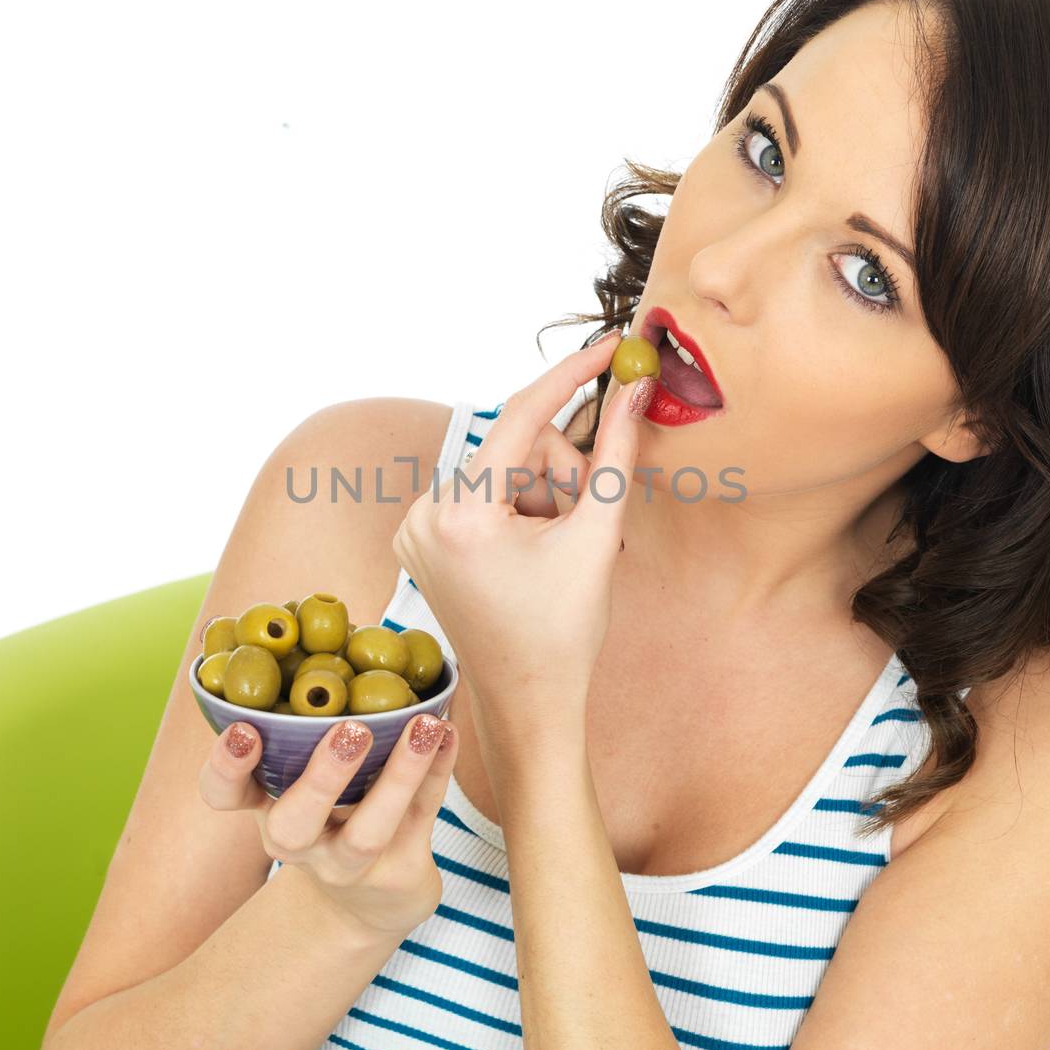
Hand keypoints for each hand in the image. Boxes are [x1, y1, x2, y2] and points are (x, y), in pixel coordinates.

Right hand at [198, 713, 458, 938]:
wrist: (371, 900)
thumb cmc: (331, 808)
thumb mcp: (305, 772)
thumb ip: (306, 716)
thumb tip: (318, 619)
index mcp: (266, 806)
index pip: (225, 795)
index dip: (226, 766)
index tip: (243, 728)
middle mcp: (299, 843)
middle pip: (295, 825)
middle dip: (321, 777)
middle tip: (349, 729)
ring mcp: (348, 866)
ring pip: (369, 831)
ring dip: (399, 775)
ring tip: (425, 725)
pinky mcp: (398, 873)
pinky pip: (421, 818)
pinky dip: (438, 772)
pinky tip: (450, 732)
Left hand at [390, 331, 652, 752]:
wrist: (526, 701)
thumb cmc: (564, 631)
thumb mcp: (597, 536)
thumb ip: (617, 453)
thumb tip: (635, 388)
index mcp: (461, 516)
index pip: (521, 415)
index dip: (573, 376)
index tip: (612, 348)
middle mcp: (423, 515)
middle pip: (515, 446)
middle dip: (562, 473)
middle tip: (592, 517)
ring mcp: (414, 527)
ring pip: (501, 467)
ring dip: (543, 494)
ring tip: (561, 547)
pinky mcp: (418, 538)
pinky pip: (480, 491)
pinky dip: (517, 508)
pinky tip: (532, 551)